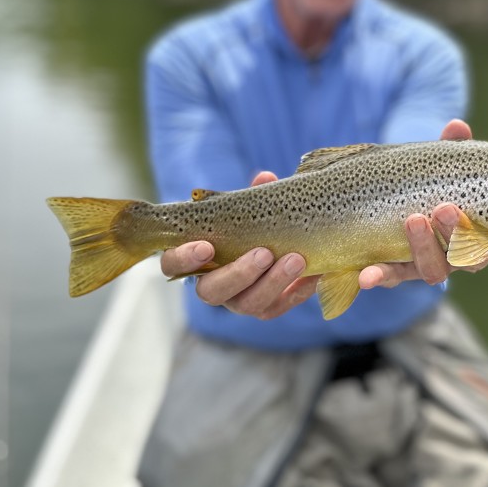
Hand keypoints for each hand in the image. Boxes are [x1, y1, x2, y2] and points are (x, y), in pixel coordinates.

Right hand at [159, 170, 317, 320]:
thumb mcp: (244, 209)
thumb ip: (251, 197)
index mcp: (194, 260)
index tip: (206, 246)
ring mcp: (238, 301)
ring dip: (273, 282)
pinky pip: (279, 307)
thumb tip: (266, 178)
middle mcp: (212, 286)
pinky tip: (314, 274)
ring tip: (297, 259)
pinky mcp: (266, 309)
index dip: (185, 259)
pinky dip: (297, 292)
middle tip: (264, 253)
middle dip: (239, 274)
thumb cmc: (244, 225)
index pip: (173, 264)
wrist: (269, 248)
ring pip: (249, 304)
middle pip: (213, 292)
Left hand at [357, 118, 487, 291]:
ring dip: (425, 247)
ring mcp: (430, 265)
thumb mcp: (444, 166)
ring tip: (413, 219)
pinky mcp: (399, 270)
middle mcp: (460, 257)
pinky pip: (392, 276)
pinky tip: (367, 276)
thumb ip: (454, 150)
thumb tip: (456, 127)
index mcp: (483, 235)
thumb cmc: (436, 183)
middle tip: (445, 209)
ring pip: (435, 269)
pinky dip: (380, 276)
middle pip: (470, 259)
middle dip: (458, 235)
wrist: (394, 198)